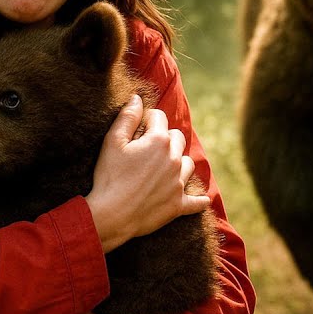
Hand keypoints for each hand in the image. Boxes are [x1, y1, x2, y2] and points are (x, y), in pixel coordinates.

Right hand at [87, 94, 209, 251]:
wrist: (112, 215)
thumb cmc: (109, 177)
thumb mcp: (112, 142)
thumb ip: (127, 117)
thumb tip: (137, 98)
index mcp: (158, 141)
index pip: (159, 117)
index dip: (147, 118)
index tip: (139, 125)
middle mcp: (174, 159)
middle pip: (178, 138)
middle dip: (166, 137)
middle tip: (149, 146)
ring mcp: (178, 183)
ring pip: (187, 164)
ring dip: (179, 162)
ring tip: (166, 167)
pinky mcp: (178, 205)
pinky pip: (195, 202)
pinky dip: (198, 200)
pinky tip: (203, 200)